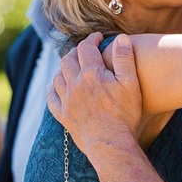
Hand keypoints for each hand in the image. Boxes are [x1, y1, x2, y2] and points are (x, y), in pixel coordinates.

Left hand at [49, 33, 145, 153]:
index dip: (92, 39)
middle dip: (76, 51)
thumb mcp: (130, 84)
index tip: (98, 37)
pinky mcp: (63, 115)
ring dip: (64, 68)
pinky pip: (51, 98)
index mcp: (91, 73)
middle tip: (85, 50)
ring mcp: (67, 100)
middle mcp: (75, 84)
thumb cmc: (124, 115)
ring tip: (72, 66)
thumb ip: (124, 58)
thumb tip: (121, 38)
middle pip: (68, 59)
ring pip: (58, 76)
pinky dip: (51, 89)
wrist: (111, 144)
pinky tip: (54, 86)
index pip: (87, 48)